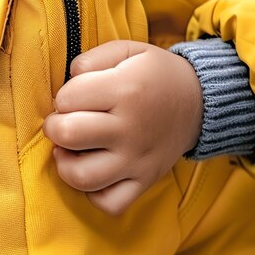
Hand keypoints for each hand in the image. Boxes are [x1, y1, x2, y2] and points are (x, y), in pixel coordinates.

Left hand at [43, 40, 203, 215]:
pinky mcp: (145, 181)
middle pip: (67, 135)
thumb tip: (66, 79)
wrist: (200, 101)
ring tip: (70, 150)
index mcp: (125, 90)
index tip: (75, 96)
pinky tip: (93, 171)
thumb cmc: (153, 74)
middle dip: (55, 126)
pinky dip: (93, 194)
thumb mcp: (127, 50)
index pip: (67, 99)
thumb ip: (91, 59)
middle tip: (63, 122)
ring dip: (65, 163)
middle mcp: (131, 128)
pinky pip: (110, 203)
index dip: (63, 96)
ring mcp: (138, 160)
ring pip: (82, 177)